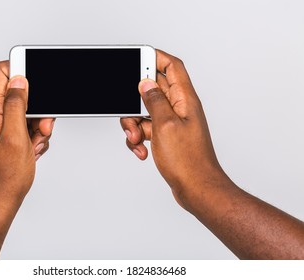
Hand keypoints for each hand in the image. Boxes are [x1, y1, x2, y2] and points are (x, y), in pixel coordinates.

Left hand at [0, 61, 53, 207]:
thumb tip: (19, 79)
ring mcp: (3, 126)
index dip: (19, 70)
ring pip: (29, 112)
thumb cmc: (5, 176)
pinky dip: (37, 137)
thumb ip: (15, 105)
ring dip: (39, 126)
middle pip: (20, 93)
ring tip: (35, 144)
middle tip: (42, 126)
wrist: (0, 200)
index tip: (37, 83)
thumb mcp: (15, 137)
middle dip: (38, 108)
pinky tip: (33, 151)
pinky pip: (31, 127)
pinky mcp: (12, 136)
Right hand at [121, 50, 303, 258]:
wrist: (196, 188)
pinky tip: (142, 150)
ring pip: (145, 112)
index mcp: (185, 100)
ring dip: (135, 124)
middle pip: (153, 90)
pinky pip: (147, 129)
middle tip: (130, 112)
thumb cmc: (187, 161)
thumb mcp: (165, 125)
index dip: (156, 57)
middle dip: (135, 101)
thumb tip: (146, 83)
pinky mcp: (166, 137)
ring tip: (137, 138)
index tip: (138, 57)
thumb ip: (154, 101)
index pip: (172, 67)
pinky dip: (140, 138)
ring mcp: (172, 123)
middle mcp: (180, 108)